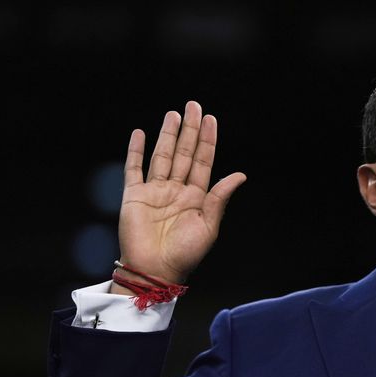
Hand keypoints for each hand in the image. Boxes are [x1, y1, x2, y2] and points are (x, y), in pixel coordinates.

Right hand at [113, 101, 245, 292]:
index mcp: (196, 197)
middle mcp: (176, 190)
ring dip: (167, 135)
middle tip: (193, 105)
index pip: (203, 161)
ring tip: (173, 114)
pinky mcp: (134, 196)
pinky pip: (134, 169)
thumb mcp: (209, 226)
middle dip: (189, 130)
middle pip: (183, 153)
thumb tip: (240, 174)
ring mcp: (155, 191)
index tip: (211, 119)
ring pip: (162, 156)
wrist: (155, 270)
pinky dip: (136, 151)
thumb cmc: (185, 254)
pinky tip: (141, 134)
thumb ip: (220, 198)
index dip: (207, 140)